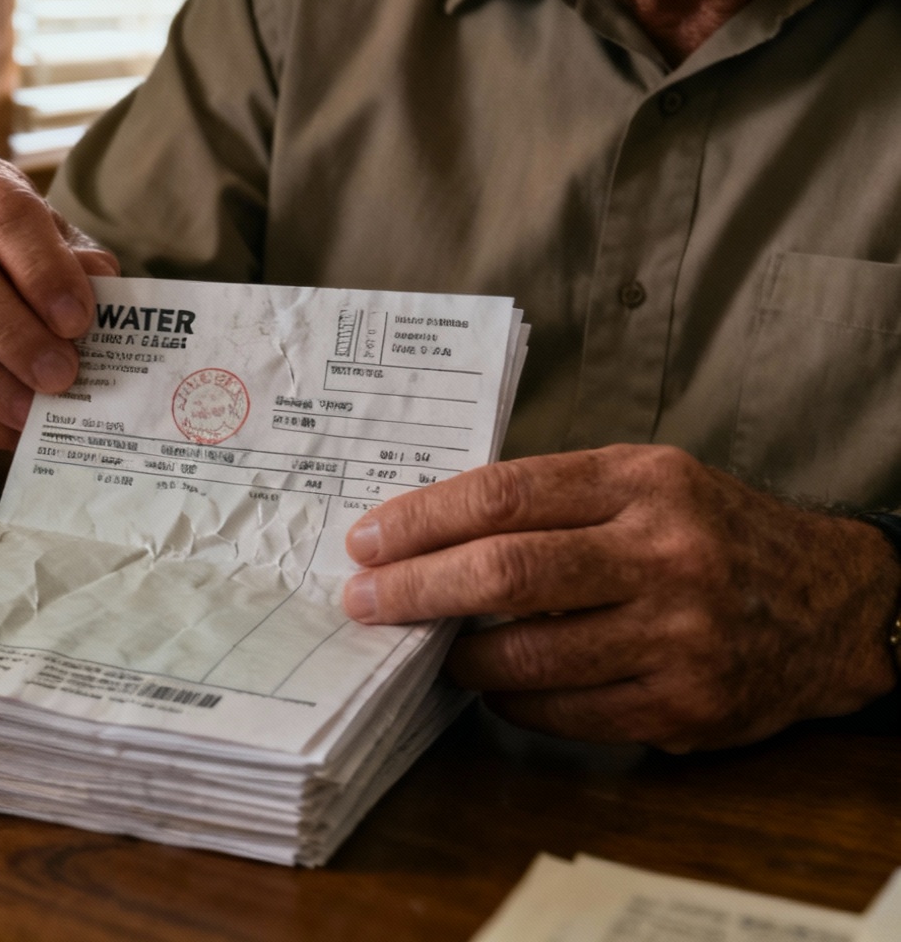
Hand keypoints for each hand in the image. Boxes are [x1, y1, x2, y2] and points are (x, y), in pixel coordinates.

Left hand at [342, 445, 900, 750]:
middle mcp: (664, 553)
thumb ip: (551, 499)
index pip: (503, 494)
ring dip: (458, 655)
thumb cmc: (710, 535)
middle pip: (504, 571)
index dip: (420, 521)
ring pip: (526, 654)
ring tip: (431, 647)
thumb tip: (423, 531)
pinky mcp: (684, 703)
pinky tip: (495, 683)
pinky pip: (563, 711)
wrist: (831, 604)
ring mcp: (678, 635)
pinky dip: (511, 699)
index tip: (365, 542)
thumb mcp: (645, 483)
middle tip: (362, 601)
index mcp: (644, 482)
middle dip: (414, 589)